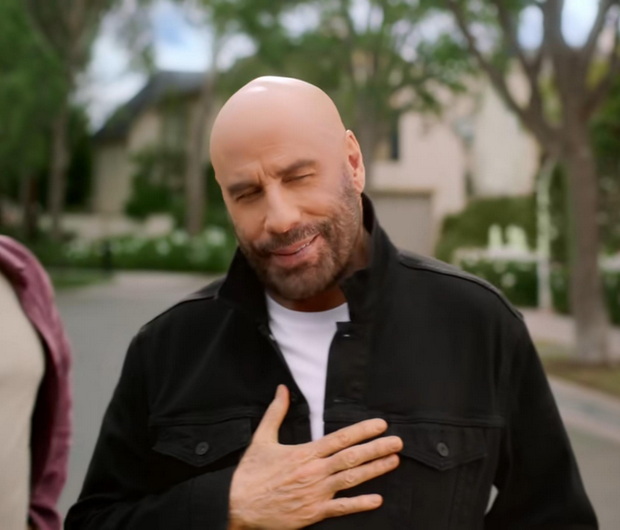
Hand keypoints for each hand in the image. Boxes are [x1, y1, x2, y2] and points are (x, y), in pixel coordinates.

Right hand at [228, 385, 402, 529]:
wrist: (237, 504)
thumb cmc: (250, 473)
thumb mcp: (262, 438)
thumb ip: (276, 412)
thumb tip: (282, 389)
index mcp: (305, 453)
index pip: (340, 438)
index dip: (363, 430)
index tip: (380, 424)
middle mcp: (314, 471)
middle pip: (352, 457)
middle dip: (377, 448)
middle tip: (397, 442)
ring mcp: (316, 493)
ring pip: (352, 479)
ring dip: (375, 470)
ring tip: (394, 462)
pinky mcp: (313, 512)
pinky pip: (341, 508)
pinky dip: (359, 504)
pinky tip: (377, 499)